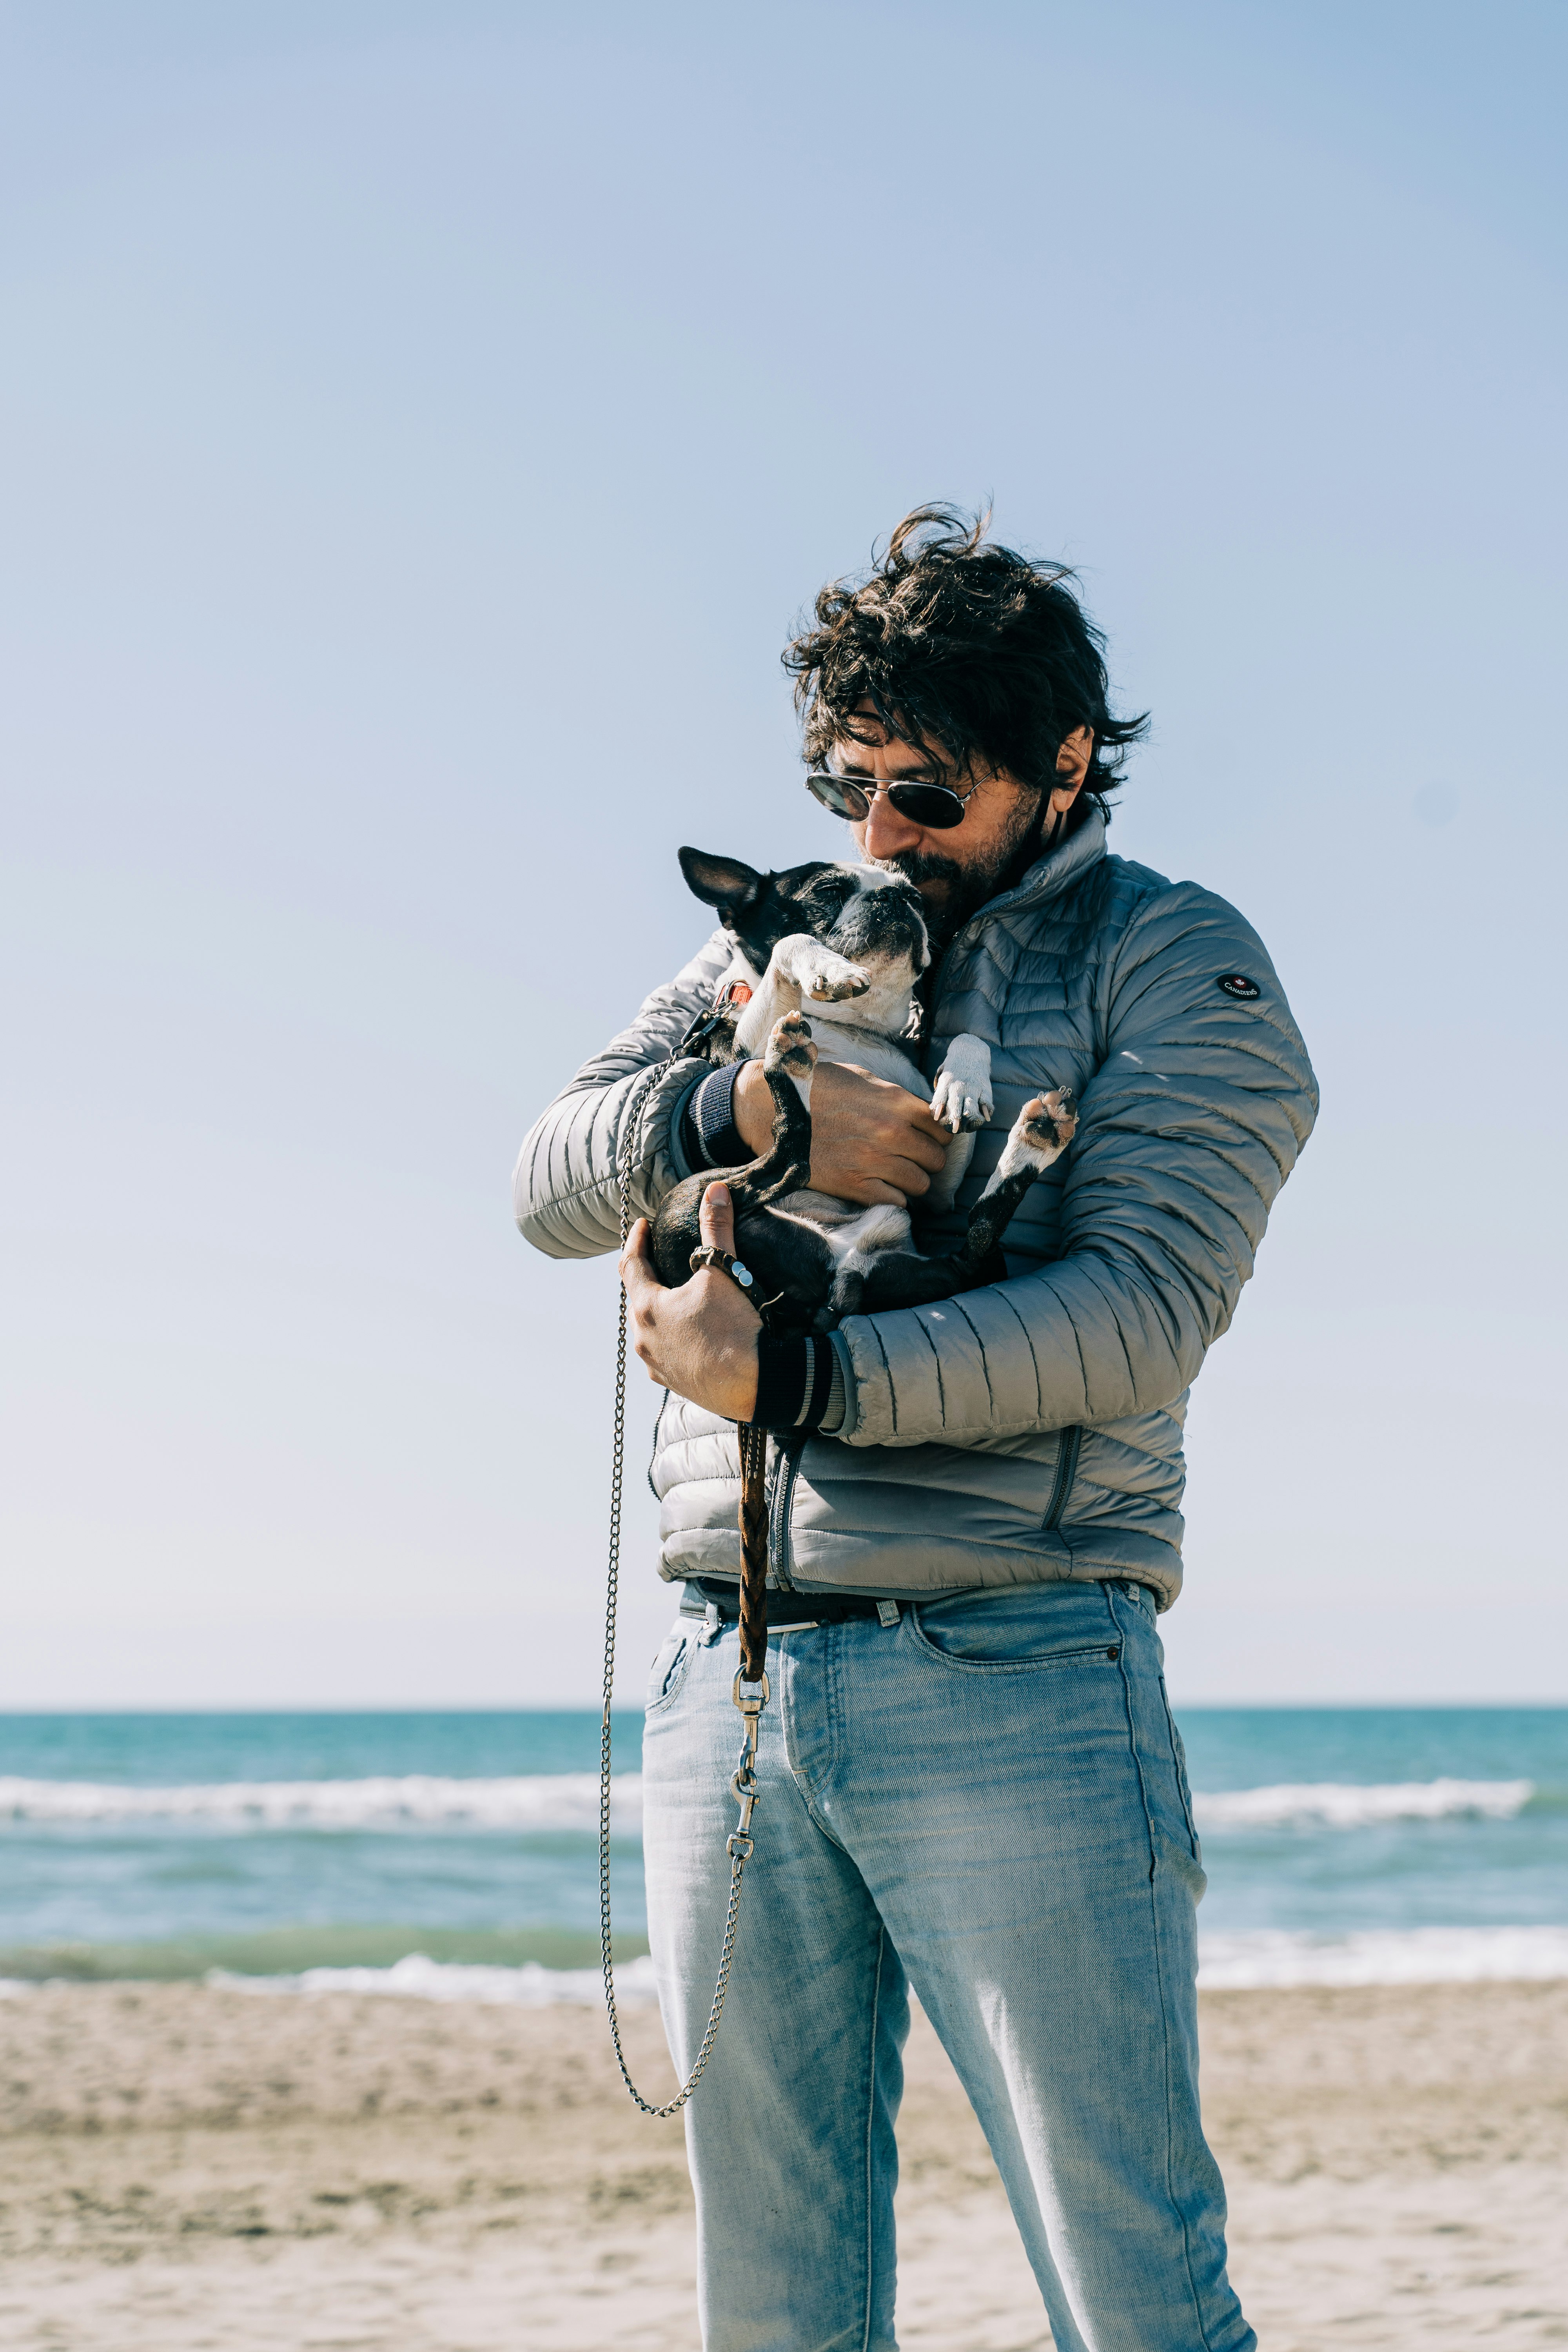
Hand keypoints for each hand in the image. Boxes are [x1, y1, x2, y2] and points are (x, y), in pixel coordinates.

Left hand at [620, 1182, 760, 1419]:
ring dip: (656, 1310)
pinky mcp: (673, 1383)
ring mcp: (656, 1364)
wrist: (755, 1384)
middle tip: (656, 1257)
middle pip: (637, 1297)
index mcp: (648, 1307)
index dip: (636, 1240)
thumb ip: (716, 1228)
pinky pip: (664, 1353)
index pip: (631, 1264)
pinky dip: (670, 1337)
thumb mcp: (724, 1271)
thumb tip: (714, 1191)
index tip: (643, 1225)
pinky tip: (687, 1335)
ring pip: (648, 1329)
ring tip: (673, 1297)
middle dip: (645, 1275)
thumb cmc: (735, 1328)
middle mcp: (644, 1338)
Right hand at [733, 1056, 948, 1205]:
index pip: (942, 1129)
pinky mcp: (855, 1186)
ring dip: (910, 1181)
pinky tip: (879, 1186)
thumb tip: (921, 1113)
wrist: (772, 1111)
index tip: (926, 1139)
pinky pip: (896, 1202)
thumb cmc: (817, 1090)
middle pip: (936, 1159)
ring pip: (920, 1184)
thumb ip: (895, 1097)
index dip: (937, 1136)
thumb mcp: (861, 1078)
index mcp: (897, 1102)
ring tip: (894, 1174)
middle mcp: (892, 1132)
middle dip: (926, 1160)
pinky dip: (892, 1197)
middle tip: (909, 1158)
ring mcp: (874, 1161)